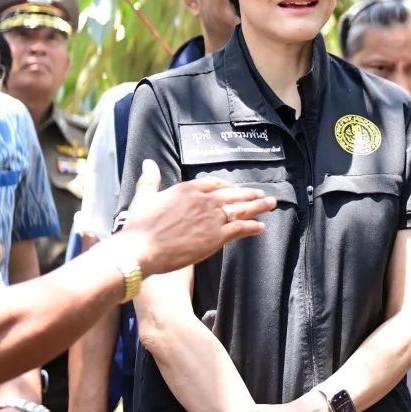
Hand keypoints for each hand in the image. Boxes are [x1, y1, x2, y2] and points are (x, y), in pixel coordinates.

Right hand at [116, 160, 276, 275]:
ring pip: (240, 209)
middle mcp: (203, 200)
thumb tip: (148, 162)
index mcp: (187, 189)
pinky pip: (239, 229)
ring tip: (271, 205)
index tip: (235, 190)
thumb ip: (149, 179)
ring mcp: (211, 218)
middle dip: (249, 195)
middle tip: (262, 195)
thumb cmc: (139, 226)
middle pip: (232, 195)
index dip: (227, 187)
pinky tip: (261, 227)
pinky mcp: (216, 238)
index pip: (214, 184)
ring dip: (257, 207)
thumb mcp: (143, 197)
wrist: (142, 249)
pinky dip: (252, 227)